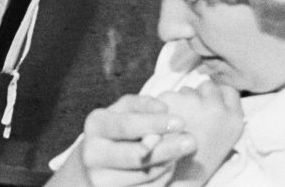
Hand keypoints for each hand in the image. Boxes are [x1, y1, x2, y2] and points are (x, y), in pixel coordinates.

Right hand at [64, 94, 195, 186]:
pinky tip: (167, 165)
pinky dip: (162, 178)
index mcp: (95, 125)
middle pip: (137, 156)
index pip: (127, 125)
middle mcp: (92, 154)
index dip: (155, 124)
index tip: (181, 122)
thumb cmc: (117, 128)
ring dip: (168, 163)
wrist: (94, 161)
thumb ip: (143, 105)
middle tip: (192, 141)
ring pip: (145, 176)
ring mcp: (99, 180)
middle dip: (167, 149)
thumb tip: (163, 109)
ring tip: (178, 151)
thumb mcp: (125, 109)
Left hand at [156, 84, 242, 186]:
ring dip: (181, 101)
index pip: (228, 90)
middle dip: (199, 96)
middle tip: (192, 116)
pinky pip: (168, 96)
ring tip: (178, 126)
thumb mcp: (225, 138)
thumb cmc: (199, 160)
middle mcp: (216, 108)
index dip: (217, 95)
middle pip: (208, 86)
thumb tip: (216, 89)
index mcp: (234, 119)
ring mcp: (193, 103)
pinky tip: (165, 125)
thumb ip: (224, 114)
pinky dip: (164, 106)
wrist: (177, 178)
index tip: (210, 104)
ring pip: (186, 90)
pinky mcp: (171, 100)